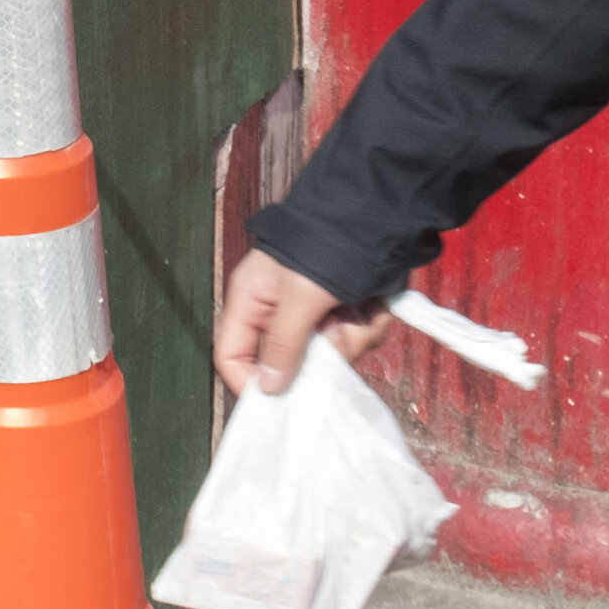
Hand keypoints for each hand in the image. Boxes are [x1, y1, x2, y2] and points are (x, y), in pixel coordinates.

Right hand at [214, 249, 396, 394]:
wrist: (371, 210)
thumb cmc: (323, 246)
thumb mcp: (300, 296)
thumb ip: (282, 344)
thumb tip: (268, 391)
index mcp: (250, 301)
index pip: (232, 356)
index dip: (252, 383)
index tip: (286, 398)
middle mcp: (277, 311)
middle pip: (290, 362)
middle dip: (326, 352)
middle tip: (345, 331)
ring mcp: (311, 312)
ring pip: (329, 353)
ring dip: (354, 336)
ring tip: (365, 310)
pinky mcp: (340, 310)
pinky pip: (353, 337)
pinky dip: (369, 324)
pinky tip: (376, 305)